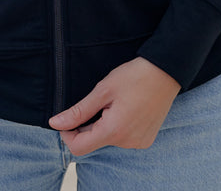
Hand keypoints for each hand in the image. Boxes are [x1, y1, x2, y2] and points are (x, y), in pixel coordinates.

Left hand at [48, 58, 180, 154]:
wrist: (165, 72)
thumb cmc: (133, 77)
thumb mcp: (102, 90)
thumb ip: (78, 111)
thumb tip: (54, 123)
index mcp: (114, 131)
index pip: (79, 147)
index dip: (67, 134)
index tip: (69, 117)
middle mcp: (127, 143)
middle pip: (94, 143)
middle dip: (87, 126)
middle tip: (96, 102)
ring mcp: (138, 143)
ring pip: (108, 140)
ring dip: (103, 125)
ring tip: (115, 102)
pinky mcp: (146, 139)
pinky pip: (123, 139)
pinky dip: (118, 127)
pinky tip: (125, 108)